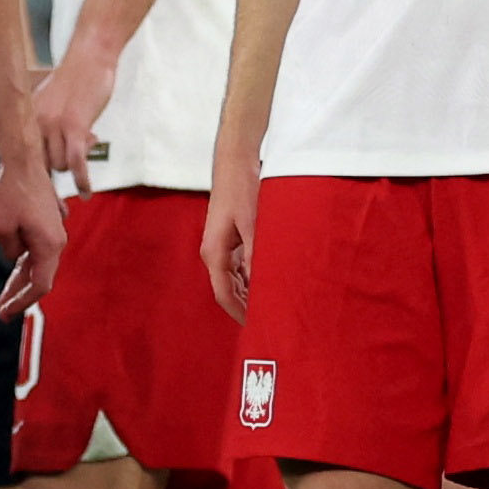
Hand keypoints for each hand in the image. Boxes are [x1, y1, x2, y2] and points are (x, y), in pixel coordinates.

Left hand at [0, 155, 65, 318]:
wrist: (24, 162)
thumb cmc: (12, 191)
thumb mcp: (1, 227)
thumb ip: (9, 251)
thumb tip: (15, 258)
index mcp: (49, 245)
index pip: (39, 285)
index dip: (22, 302)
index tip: (5, 313)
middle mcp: (57, 242)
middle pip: (39, 278)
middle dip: (20, 296)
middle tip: (2, 312)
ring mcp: (54, 234)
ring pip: (38, 266)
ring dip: (21, 281)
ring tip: (3, 297)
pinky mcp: (47, 226)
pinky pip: (37, 252)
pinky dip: (24, 265)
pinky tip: (13, 273)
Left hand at [33, 40, 116, 190]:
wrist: (90, 57)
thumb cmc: (76, 79)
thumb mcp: (53, 102)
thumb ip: (49, 125)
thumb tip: (53, 152)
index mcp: (28, 116)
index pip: (23, 155)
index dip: (33, 174)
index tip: (40, 192)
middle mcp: (35, 123)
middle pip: (41, 165)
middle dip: (54, 174)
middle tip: (68, 179)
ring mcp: (54, 126)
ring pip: (60, 166)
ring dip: (74, 168)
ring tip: (88, 153)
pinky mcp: (74, 127)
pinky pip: (75, 162)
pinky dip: (82, 180)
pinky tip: (86, 193)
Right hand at [201, 157, 260, 322]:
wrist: (235, 161)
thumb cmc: (241, 188)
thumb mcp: (253, 222)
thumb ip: (256, 254)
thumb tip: (262, 283)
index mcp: (214, 253)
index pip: (224, 294)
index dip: (240, 313)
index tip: (257, 327)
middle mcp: (214, 253)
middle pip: (229, 290)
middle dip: (247, 306)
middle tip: (271, 320)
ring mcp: (222, 247)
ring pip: (235, 280)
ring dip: (251, 293)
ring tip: (274, 306)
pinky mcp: (231, 239)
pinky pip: (240, 267)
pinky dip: (253, 278)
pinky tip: (270, 283)